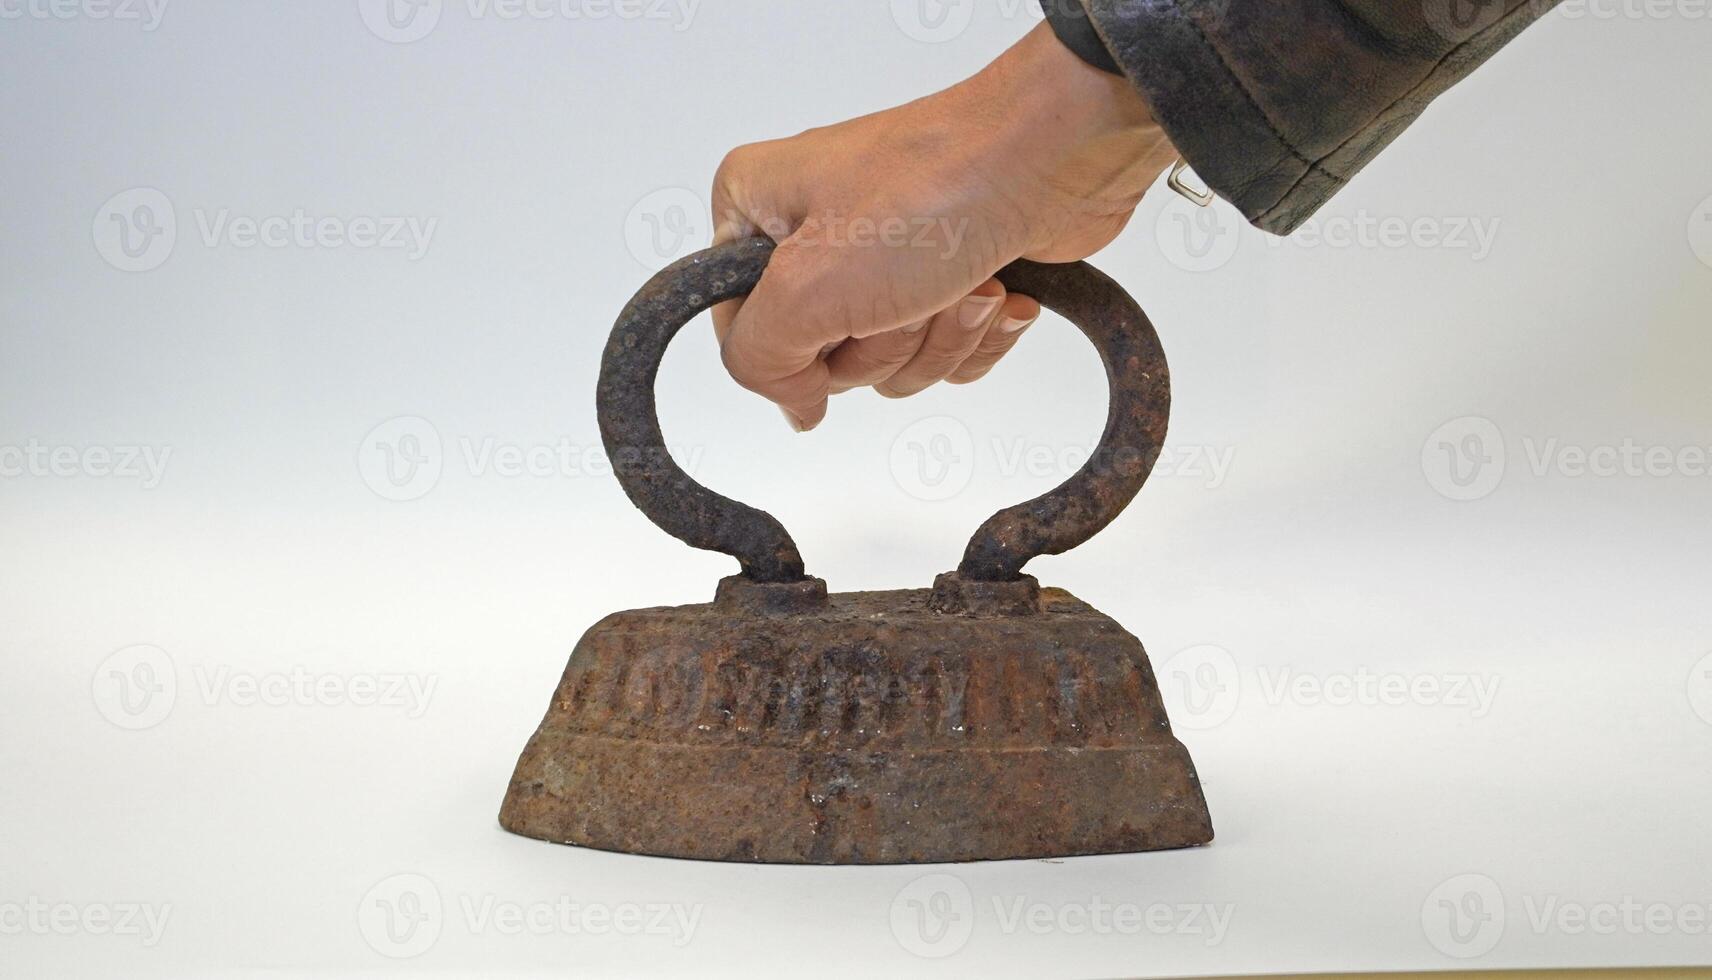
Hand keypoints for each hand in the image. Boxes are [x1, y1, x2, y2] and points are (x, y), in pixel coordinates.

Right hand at [710, 22, 1177, 430]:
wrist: (1057, 151)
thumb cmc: (936, 188)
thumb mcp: (807, 287)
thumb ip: (760, 357)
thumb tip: (790, 403)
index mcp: (758, 209)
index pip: (742, 332)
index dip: (795, 353)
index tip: (835, 326)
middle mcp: (815, 228)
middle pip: (826, 358)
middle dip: (885, 343)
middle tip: (910, 291)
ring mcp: (886, 251)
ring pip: (892, 362)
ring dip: (940, 338)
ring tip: (967, 281)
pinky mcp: (949, 272)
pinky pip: (946, 351)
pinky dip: (979, 335)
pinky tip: (999, 287)